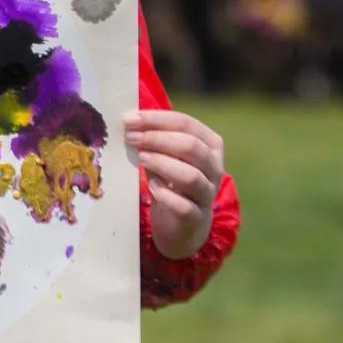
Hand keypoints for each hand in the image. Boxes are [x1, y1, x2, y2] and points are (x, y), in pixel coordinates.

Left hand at [125, 109, 225, 259]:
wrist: (182, 224)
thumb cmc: (171, 181)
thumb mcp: (166, 156)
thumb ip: (154, 139)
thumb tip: (128, 120)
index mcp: (210, 145)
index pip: (187, 124)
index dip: (157, 119)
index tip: (130, 119)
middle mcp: (214, 168)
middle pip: (191, 146)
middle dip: (157, 139)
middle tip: (131, 138)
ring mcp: (207, 194)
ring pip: (191, 176)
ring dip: (162, 163)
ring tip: (141, 158)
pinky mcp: (196, 217)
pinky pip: (185, 206)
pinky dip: (166, 195)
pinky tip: (152, 187)